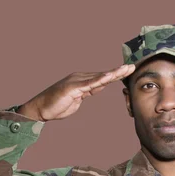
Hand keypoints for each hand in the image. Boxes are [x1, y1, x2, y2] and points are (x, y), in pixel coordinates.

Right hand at [17, 63, 134, 121]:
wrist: (41, 109)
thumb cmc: (57, 105)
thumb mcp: (78, 99)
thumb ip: (88, 92)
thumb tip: (100, 86)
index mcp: (82, 81)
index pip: (102, 78)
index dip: (115, 75)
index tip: (128, 72)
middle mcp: (80, 78)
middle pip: (103, 75)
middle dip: (118, 71)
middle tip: (132, 66)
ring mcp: (76, 81)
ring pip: (98, 77)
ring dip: (113, 73)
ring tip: (125, 70)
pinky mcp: (72, 88)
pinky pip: (89, 84)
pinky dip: (100, 80)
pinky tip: (109, 77)